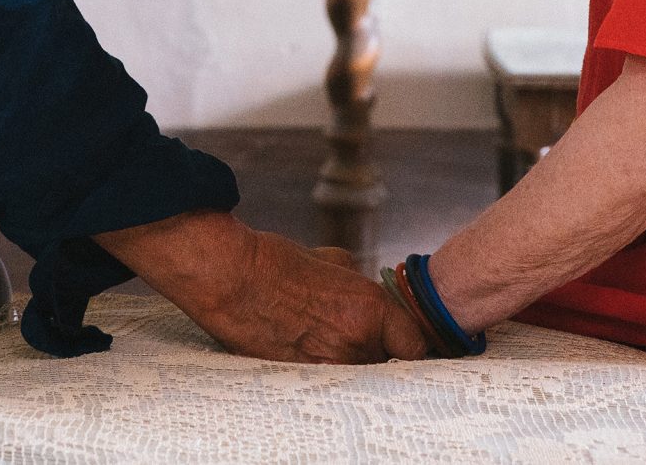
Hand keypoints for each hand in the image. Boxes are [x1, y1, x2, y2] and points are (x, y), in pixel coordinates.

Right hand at [96, 211, 428, 363]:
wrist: (229, 278)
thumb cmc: (278, 262)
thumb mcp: (335, 261)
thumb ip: (362, 286)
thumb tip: (374, 299)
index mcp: (370, 310)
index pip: (416, 345)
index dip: (411, 342)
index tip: (405, 339)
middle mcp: (356, 344)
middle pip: (389, 365)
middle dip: (383, 355)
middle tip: (366, 342)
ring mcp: (327, 367)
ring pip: (359, 377)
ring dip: (353, 365)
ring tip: (329, 343)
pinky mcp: (300, 380)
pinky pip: (328, 383)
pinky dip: (325, 372)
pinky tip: (308, 351)